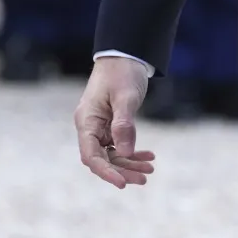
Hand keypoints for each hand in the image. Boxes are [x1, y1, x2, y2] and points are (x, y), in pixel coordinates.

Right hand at [74, 57, 155, 189]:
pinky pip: (118, 145)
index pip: (91, 156)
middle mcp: (89, 126)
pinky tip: (148, 156)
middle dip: (123, 170)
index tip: (123, 183)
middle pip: (102, 159)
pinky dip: (132, 152)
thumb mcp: (126, 97)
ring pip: (111, 154)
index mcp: (87, 120)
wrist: (124, 55)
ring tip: (150, 169)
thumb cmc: (122, 72)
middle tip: (145, 178)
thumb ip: (124, 124)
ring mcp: (99, 127)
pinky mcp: (109, 125)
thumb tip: (125, 153)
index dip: (106, 172)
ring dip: (129, 163)